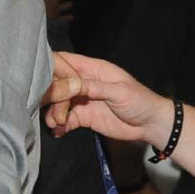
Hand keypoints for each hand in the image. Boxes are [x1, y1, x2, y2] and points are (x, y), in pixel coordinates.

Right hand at [45, 52, 169, 144]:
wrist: (150, 124)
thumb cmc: (140, 101)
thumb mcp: (119, 91)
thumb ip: (95, 87)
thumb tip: (71, 84)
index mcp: (94, 69)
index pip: (66, 61)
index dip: (52, 68)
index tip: (44, 81)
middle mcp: (84, 83)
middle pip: (58, 84)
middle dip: (52, 96)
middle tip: (54, 110)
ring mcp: (83, 101)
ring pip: (59, 103)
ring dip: (54, 113)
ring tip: (56, 124)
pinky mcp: (84, 117)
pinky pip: (67, 120)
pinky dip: (60, 126)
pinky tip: (58, 132)